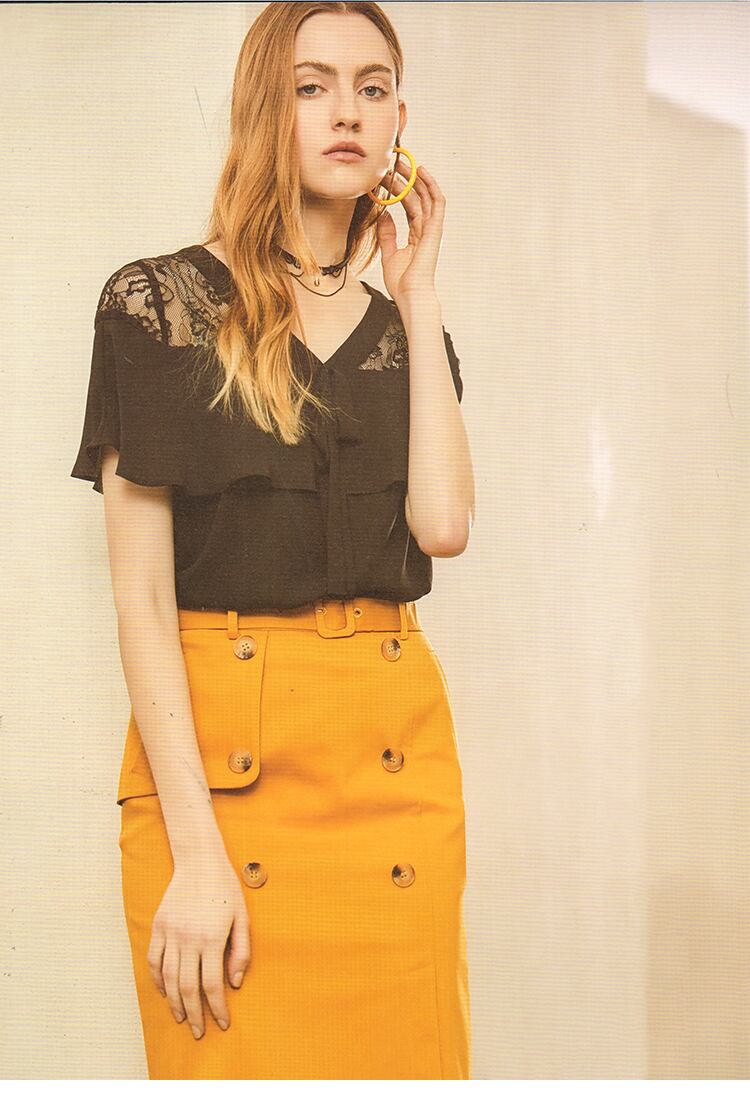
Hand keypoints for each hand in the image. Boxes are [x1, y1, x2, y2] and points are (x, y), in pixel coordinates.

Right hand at [147, 855, 250, 1038]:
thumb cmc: (226, 887)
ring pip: (169, 978)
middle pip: (188, 988)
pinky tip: (165, 992)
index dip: (217, 1008)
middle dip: (194, 1014)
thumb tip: (234, 983)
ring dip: (174, 1002)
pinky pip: (154, 960)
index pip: (212, 985)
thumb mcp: (242, 917)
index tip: (222, 1022)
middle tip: (200, 1032)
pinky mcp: (158, 926)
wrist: (199, 859)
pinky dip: (158, 980)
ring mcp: (170, 933)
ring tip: (182, 1018)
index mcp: (211, 938)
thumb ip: (241, 951)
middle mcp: (188, 938)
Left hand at [374, 158, 445, 308]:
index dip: (400, 190)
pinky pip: (437, 203)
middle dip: (407, 179)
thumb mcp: (389, 254)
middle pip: (418, 198)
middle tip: (394, 163)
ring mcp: (432, 229)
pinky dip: (431, 186)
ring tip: (405, 162)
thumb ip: (387, 234)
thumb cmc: (401, 282)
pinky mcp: (435, 230)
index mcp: (417, 236)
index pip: (410, 206)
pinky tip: (422, 172)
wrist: (411, 295)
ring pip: (427, 196)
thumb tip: (384, 214)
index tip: (387, 177)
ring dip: (417, 178)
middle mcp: (426, 230)